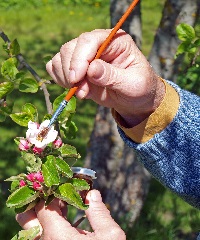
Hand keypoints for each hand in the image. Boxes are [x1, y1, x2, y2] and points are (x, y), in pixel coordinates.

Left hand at [16, 190, 125, 239]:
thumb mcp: (109, 236)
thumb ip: (99, 212)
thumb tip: (93, 193)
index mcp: (56, 235)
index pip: (43, 205)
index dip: (54, 192)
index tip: (66, 186)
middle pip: (26, 217)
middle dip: (39, 201)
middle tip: (57, 193)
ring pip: (30, 227)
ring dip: (43, 212)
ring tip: (62, 204)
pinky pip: (39, 235)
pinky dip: (48, 223)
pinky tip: (64, 218)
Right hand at [46, 29, 164, 125]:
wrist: (133, 99)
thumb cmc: (139, 88)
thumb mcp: (133, 84)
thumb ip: (112, 76)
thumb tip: (91, 69)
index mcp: (114, 40)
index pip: (89, 40)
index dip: (79, 59)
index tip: (76, 80)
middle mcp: (97, 44)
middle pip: (70, 48)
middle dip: (72, 73)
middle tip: (82, 93)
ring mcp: (84, 55)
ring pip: (60, 58)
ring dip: (66, 78)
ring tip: (83, 93)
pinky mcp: (76, 68)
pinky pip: (56, 68)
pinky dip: (60, 79)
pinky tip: (75, 89)